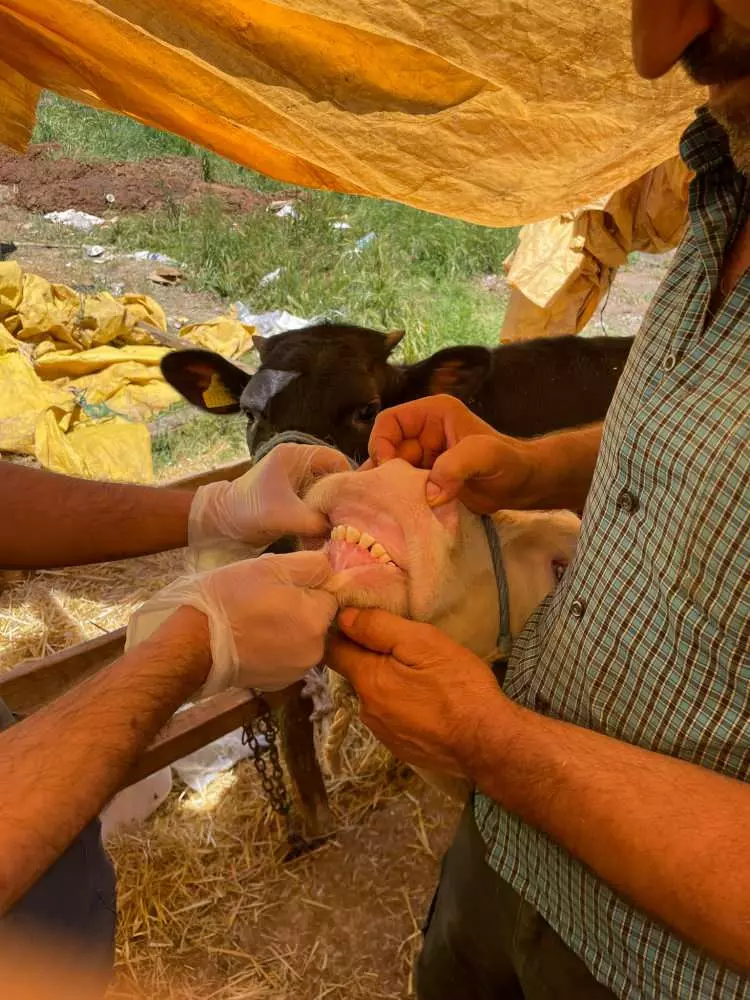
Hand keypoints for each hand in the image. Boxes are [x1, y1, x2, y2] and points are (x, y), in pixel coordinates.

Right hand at [127, 551, 337, 694]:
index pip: (330, 594)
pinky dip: (277, 648)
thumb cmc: (230, 599)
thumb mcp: (271, 567)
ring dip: (289, 628)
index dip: (309, 585)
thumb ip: (311, 564)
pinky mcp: (280, 683)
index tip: (283, 583)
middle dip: (300, 607)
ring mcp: (297, 670)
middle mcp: (315, 650)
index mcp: (316, 619)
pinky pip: (289, 657)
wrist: (193, 644)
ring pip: (304, 638)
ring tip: (256, 619)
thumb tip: (332, 564)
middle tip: (266, 599)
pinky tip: (253, 639)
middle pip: (319, 618)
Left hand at [189, 443, 349, 554]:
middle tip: (350, 518)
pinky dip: (322, 514)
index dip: (349, 480)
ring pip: (327, 490)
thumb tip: (343, 532)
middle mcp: (298, 462)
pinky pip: (317, 500)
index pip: (337, 459)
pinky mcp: (293, 494)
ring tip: (339, 525)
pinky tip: (325, 529)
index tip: (355, 504)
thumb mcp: (285, 516)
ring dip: (332, 507)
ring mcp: (295, 478)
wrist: (221, 523)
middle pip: (334, 475)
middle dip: (342, 496)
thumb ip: (316, 522)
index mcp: (295, 454)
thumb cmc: (248, 512)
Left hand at [326, 608, 509, 778]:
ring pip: (376, 697)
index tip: (362, 622)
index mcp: (368, 681)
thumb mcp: (423, 643)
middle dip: (373, 659)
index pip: (334, 651)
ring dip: (390, 684)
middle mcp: (367, 710)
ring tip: (423, 677)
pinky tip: (429, 703)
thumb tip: (343, 618)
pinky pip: (392, 718)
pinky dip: (403, 707)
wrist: (488, 743)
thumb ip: (379, 628)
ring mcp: (384, 734)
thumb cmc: (458, 686)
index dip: (344, 633)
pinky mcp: (402, 749)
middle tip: (407, 649)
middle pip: (357, 674)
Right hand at [367, 395, 534, 512]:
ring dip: (392, 490)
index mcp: (432, 413)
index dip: (381, 444)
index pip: (389, 422)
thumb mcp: (485, 456)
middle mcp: (422, 433)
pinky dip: (400, 502)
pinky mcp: (425, 481)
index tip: (389, 471)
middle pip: (385, 450)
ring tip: (392, 509)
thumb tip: (430, 492)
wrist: (523, 487)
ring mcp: (422, 459)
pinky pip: (402, 489)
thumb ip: (457, 465)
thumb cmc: (509, 463)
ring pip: (390, 472)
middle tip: (391, 498)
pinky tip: (401, 515)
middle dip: (386, 473)